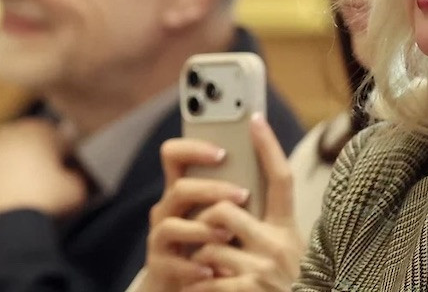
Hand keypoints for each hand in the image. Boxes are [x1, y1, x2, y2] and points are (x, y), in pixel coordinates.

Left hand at [0, 118, 87, 228]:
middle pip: (32, 143)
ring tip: (27, 195)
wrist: (1, 228)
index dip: (71, 157)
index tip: (74, 173)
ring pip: (8, 156)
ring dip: (17, 169)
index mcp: (40, 130)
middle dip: (40, 158)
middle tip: (50, 183)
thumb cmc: (43, 201)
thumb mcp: (77, 190)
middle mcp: (11, 135)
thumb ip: (78, 177)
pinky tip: (8, 202)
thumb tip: (74, 177)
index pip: (62, 138)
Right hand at [140, 137, 251, 290]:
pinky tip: (210, 270)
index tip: (223, 152)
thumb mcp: (228, 211)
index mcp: (185, 188)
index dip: (193, 148)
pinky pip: (170, 262)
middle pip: (180, 188)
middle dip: (211, 189)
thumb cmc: (217, 239)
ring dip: (202, 229)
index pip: (175, 155)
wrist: (193, 281)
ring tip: (229, 236)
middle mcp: (169, 208)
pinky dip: (191, 266)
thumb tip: (268, 161)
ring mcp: (161, 236)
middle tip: (243, 195)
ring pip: (171, 224)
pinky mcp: (159, 265)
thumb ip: (237, 190)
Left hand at [183, 115, 302, 291]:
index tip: (254, 120)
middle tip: (208, 235)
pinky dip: (197, 287)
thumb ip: (265, 228)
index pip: (281, 178)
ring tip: (210, 272)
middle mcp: (279, 245)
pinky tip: (203, 289)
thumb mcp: (286, 252)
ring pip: (208, 247)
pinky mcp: (247, 291)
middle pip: (224, 209)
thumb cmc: (283, 285)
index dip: (268, 146)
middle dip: (206, 221)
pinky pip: (204, 280)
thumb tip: (235, 200)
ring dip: (200, 261)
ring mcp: (263, 269)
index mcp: (288, 230)